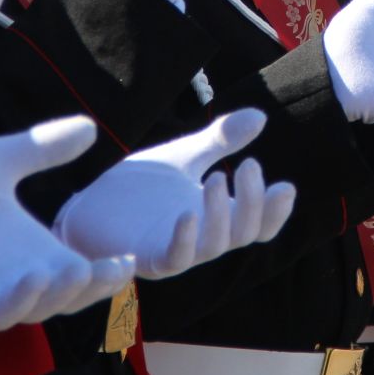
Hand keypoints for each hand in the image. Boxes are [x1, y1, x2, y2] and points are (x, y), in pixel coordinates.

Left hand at [0, 118, 135, 329]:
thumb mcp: (0, 160)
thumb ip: (42, 148)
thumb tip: (89, 126)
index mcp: (33, 247)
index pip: (82, 271)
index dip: (109, 270)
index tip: (131, 254)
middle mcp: (18, 274)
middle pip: (70, 297)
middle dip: (96, 288)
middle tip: (119, 268)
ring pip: (38, 308)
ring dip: (61, 294)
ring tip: (79, 269)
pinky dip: (18, 300)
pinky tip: (32, 274)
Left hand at [56, 109, 295, 278]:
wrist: (88, 204)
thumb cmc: (140, 188)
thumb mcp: (185, 156)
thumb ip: (220, 140)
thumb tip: (261, 116)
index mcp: (216, 217)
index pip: (257, 225)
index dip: (275, 212)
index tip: (285, 186)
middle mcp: (203, 239)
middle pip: (243, 234)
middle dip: (252, 202)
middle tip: (250, 165)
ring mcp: (176, 251)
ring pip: (213, 247)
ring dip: (220, 215)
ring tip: (217, 176)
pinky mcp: (145, 258)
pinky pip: (173, 258)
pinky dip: (184, 238)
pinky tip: (187, 213)